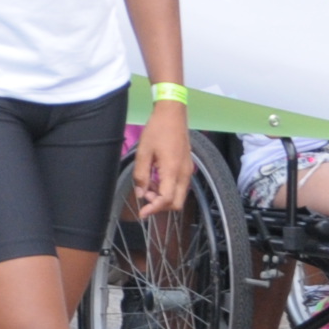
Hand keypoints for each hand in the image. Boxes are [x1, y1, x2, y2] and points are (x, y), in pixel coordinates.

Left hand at [130, 100, 193, 216]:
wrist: (172, 114)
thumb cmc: (156, 131)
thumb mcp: (143, 153)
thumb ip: (141, 175)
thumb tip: (140, 194)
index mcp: (173, 170)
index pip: (166, 200)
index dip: (153, 209)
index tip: (142, 213)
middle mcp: (184, 174)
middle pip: (176, 203)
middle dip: (160, 205)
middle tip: (145, 195)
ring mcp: (188, 170)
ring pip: (179, 196)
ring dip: (164, 197)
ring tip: (148, 186)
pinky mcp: (187, 166)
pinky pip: (180, 186)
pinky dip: (168, 189)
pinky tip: (156, 180)